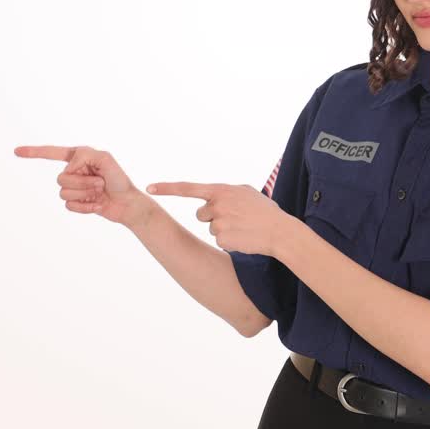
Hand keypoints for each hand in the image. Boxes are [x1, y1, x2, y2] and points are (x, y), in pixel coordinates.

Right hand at [13, 144, 154, 228]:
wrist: (127, 203)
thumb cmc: (119, 179)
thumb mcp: (105, 158)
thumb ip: (84, 155)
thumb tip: (68, 168)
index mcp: (78, 157)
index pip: (51, 153)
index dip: (33, 152)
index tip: (16, 152)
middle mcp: (73, 171)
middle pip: (61, 178)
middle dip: (82, 182)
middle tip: (101, 182)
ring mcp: (74, 188)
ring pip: (64, 193)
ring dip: (84, 194)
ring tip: (100, 192)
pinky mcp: (76, 203)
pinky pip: (69, 206)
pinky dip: (85, 206)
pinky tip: (97, 204)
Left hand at [144, 181, 291, 256]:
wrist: (280, 232)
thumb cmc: (266, 212)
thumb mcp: (248, 193)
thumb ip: (228, 193)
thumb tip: (213, 198)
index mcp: (222, 190)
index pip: (188, 188)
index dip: (167, 188)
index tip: (149, 187)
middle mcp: (217, 204)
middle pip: (201, 214)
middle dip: (213, 217)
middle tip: (235, 218)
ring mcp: (218, 222)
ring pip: (210, 228)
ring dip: (224, 230)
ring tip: (243, 228)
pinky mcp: (222, 239)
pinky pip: (219, 241)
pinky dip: (230, 241)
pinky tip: (243, 238)